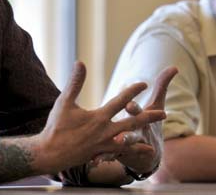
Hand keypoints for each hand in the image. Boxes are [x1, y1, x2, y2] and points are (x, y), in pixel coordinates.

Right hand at [34, 62, 168, 173]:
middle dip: (149, 117)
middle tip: (165, 113)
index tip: (144, 83)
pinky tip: (141, 152)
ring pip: (130, 140)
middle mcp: (106, 132)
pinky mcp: (101, 153)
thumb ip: (75, 82)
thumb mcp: (64, 102)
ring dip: (143, 137)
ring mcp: (105, 145)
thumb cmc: (56, 126)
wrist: (50, 153)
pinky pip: (121, 153)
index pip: (120, 101)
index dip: (133, 91)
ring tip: (156, 138)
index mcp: (99, 117)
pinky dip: (132, 151)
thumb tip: (80, 63)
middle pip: (133, 123)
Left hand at [110, 67, 177, 173]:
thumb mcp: (158, 104)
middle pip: (131, 133)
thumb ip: (162, 85)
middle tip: (119, 138)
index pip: (138, 112)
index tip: (128, 105)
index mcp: (142, 118)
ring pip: (121, 148)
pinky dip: (103, 159)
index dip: (134, 108)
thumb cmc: (152, 121)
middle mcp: (137, 133)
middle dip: (126, 136)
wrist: (151, 153)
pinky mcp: (120, 155)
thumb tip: (175, 67)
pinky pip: (111, 157)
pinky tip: (93, 162)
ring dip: (112, 151)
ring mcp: (129, 146)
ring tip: (102, 156)